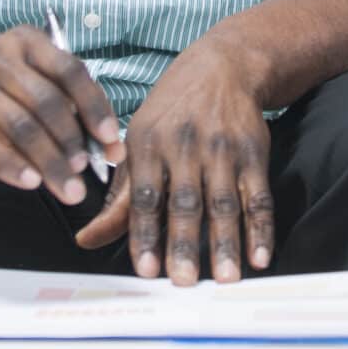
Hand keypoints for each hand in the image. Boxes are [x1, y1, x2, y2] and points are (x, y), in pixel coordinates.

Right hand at [0, 25, 122, 204]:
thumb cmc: (1, 94)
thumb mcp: (35, 88)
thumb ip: (73, 112)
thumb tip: (113, 151)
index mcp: (27, 42)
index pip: (69, 71)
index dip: (93, 105)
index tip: (109, 138)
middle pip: (46, 101)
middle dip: (71, 140)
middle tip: (87, 170)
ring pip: (20, 126)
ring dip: (49, 160)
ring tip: (68, 187)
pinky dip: (11, 165)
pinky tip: (31, 182)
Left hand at [74, 45, 273, 284]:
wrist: (222, 67)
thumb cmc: (171, 113)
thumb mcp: (137, 143)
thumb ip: (119, 198)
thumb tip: (86, 240)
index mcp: (148, 143)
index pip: (145, 196)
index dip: (145, 233)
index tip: (145, 269)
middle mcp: (185, 146)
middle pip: (185, 202)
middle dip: (184, 243)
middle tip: (183, 281)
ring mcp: (222, 149)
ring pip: (224, 203)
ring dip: (226, 242)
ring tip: (225, 278)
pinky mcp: (253, 153)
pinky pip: (258, 196)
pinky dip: (261, 228)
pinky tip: (260, 256)